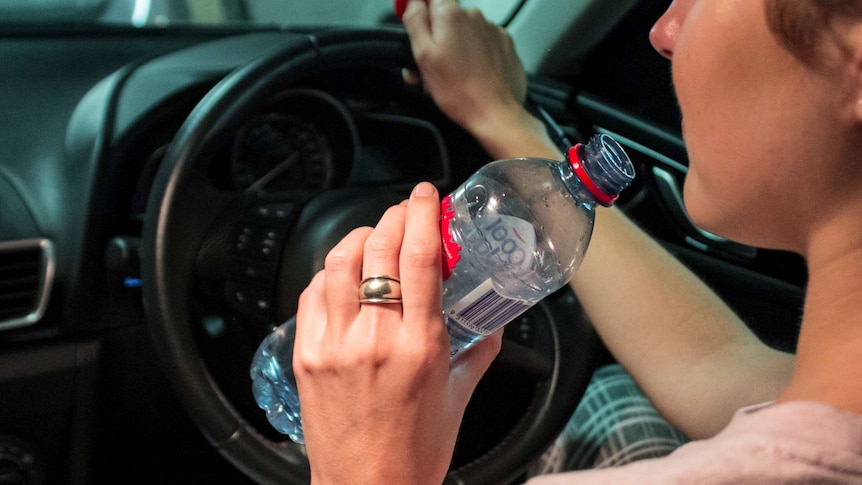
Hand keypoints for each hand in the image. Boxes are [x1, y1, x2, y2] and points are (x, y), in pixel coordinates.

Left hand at [294, 182, 501, 484]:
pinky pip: (312, 292)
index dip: (423, 213)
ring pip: (338, 261)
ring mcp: (333, 344)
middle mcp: (374, 339)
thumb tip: (492, 317)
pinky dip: (331, 272)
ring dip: (361, 236)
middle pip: (378, 248)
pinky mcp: (306, 353)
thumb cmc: (414, 452)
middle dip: (396, 215)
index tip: (427, 195)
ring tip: (376, 237)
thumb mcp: (459, 395)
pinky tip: (345, 274)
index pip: (419, 258)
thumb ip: (481, 349)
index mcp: (420, 346)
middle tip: (407, 210)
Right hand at [402, 0, 526, 135]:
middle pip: (446, 18)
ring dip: (456, 49)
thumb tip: (413, 2)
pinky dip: (475, 56)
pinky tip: (471, 75)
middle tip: (430, 66)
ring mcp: (492, 30)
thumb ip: (415, 20)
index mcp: (451, 14)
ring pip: (465, 32)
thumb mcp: (423, 55)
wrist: (494, 113)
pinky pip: (483, 44)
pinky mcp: (504, 45)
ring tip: (452, 76)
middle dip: (436, 38)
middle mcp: (474, 16)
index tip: (416, 25)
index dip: (419, 11)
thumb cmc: (460, 91)